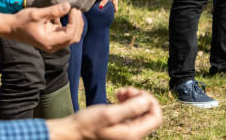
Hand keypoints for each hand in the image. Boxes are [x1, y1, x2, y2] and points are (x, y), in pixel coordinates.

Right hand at [12, 3, 82, 51]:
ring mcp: (54, 43)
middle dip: (78, 23)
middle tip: (76, 9)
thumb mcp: (37, 14)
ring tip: (75, 11)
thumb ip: (53, 11)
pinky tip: (71, 15)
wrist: (12, 27)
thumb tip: (68, 6)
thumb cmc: (22, 21)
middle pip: (74, 37)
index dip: (75, 22)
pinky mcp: (54, 39)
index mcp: (49, 42)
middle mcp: (53, 46)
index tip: (74, 10)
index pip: (70, 35)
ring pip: (73, 36)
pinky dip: (72, 25)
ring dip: (76, 24)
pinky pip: (68, 34)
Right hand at [46, 87, 162, 139]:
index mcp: (132, 134)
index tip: (135, 92)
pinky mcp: (119, 128)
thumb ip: (131, 108)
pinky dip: (126, 103)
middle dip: (140, 98)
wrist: (70, 133)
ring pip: (139, 112)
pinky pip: (130, 114)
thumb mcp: (108, 114)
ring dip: (133, 99)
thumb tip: (147, 100)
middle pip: (148, 113)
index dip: (150, 101)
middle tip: (125, 90)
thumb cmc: (86, 125)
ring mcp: (126, 132)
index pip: (156, 116)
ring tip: (120, 92)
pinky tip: (117, 97)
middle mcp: (132, 135)